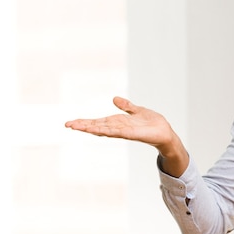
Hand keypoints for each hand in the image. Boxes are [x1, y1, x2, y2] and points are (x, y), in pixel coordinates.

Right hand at [65, 96, 188, 175]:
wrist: (166, 132)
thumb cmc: (153, 124)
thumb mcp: (137, 111)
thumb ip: (126, 106)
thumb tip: (114, 98)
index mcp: (118, 123)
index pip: (98, 122)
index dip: (85, 122)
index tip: (71, 122)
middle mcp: (119, 128)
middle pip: (97, 126)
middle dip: (83, 126)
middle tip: (67, 125)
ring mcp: (124, 132)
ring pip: (104, 130)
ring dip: (91, 128)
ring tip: (77, 127)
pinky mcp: (132, 134)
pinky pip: (118, 132)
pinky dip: (108, 130)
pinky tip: (98, 129)